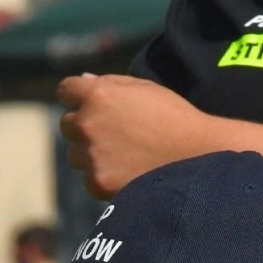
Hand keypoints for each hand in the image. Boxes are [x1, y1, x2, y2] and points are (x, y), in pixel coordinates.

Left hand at [57, 75, 219, 198]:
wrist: (196, 157)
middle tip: (111, 134)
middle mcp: (87, 123)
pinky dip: (102, 176)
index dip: (76, 97)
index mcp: (98, 95)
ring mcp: (90, 155)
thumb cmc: (174, 118)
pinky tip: (126, 172)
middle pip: (66, 124)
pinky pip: (88, 178)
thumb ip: (110, 84)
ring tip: (122, 155)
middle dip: (83, 126)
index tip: (86, 105)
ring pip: (75, 154)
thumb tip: (83, 81)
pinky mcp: (97, 182)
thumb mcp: (144, 89)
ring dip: (90, 153)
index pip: (66, 91)